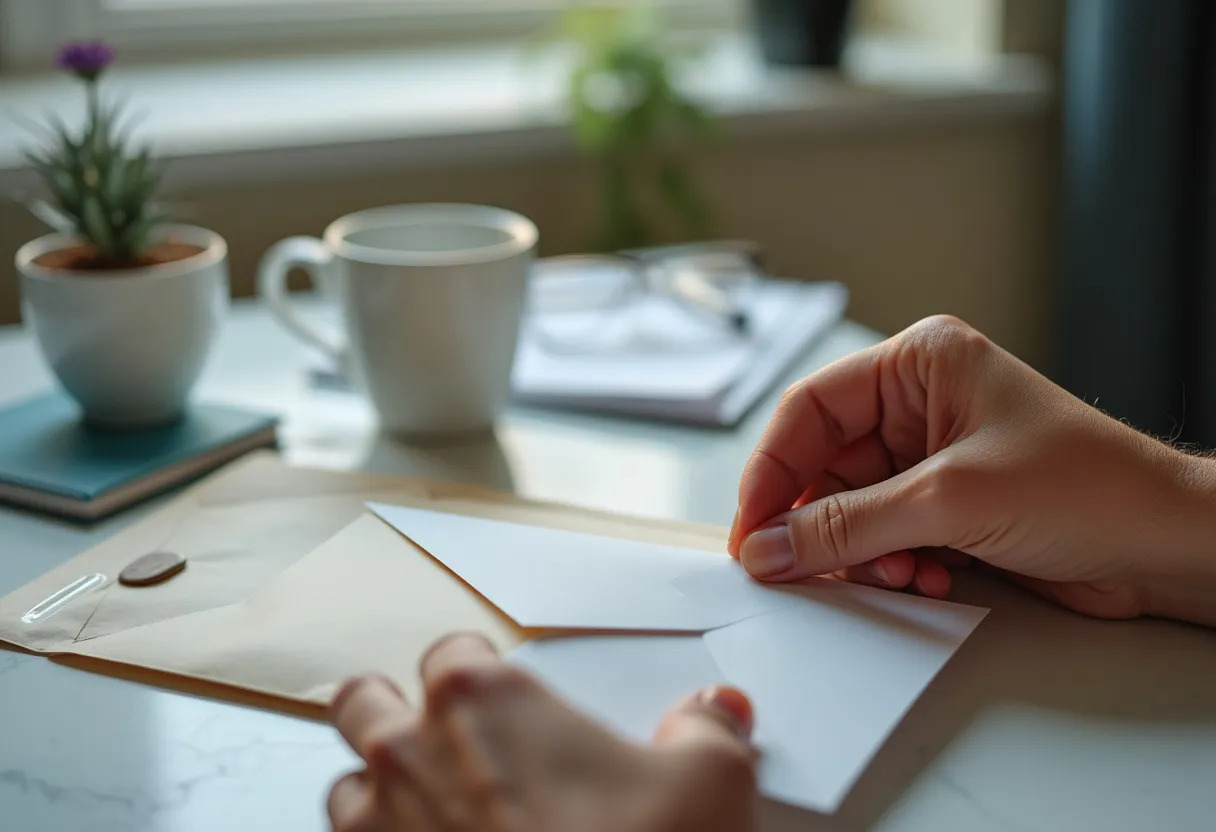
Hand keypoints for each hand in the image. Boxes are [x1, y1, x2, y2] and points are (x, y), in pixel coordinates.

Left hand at [328, 632, 757, 831]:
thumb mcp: (706, 784)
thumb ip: (708, 730)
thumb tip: (717, 712)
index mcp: (478, 701)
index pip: (451, 652)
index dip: (477, 671)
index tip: (506, 699)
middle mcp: (410, 754)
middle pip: (363, 704)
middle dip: (389, 712)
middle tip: (439, 741)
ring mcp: (377, 829)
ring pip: (346, 787)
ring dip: (377, 794)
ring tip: (433, 816)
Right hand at [729, 315, 1215, 626]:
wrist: (1167, 545)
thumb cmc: (1086, 488)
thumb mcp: (949, 501)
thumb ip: (847, 525)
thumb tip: (765, 548)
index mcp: (917, 364)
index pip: (810, 410)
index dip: (771, 471)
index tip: (748, 529)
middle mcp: (918, 404)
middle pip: (825, 465)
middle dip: (820, 523)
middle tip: (800, 569)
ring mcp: (932, 457)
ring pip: (850, 509)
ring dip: (864, 551)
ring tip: (900, 572)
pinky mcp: (946, 505)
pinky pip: (883, 536)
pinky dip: (893, 563)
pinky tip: (929, 577)